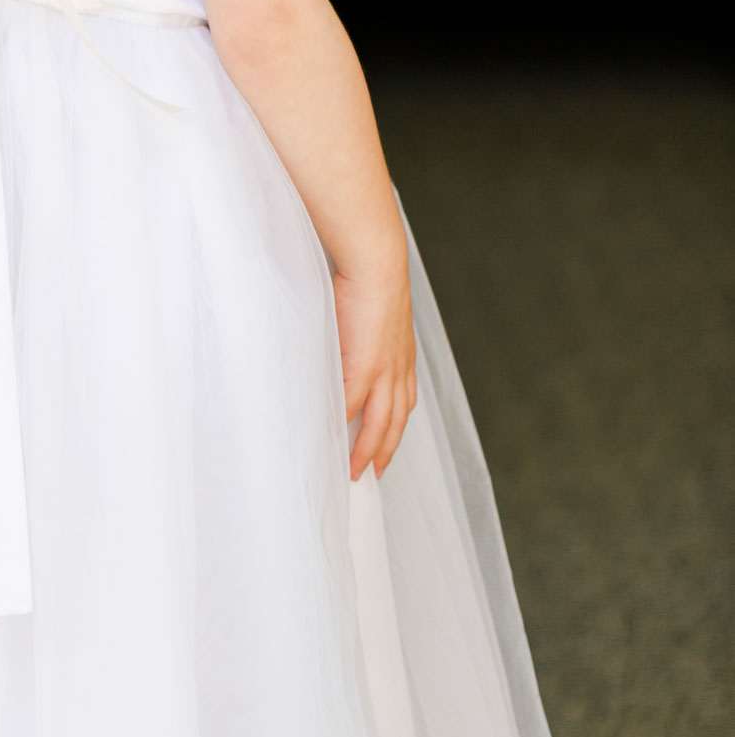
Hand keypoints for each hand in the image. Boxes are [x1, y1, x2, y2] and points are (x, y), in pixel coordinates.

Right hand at [333, 257, 417, 480]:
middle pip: (395, 421)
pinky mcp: (364, 367)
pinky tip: (333, 442)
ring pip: (379, 423)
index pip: (402, 400)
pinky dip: (344, 428)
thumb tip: (347, 343)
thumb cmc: (368, 277)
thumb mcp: (371, 312)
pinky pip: (352, 407)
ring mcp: (384, 370)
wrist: (377, 263)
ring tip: (355, 470)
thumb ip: (361, 334)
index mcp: (402, 355)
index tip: (385, 442)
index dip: (394, 425)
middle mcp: (399, 368)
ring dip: (368, 449)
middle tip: (373, 473)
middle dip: (385, 449)